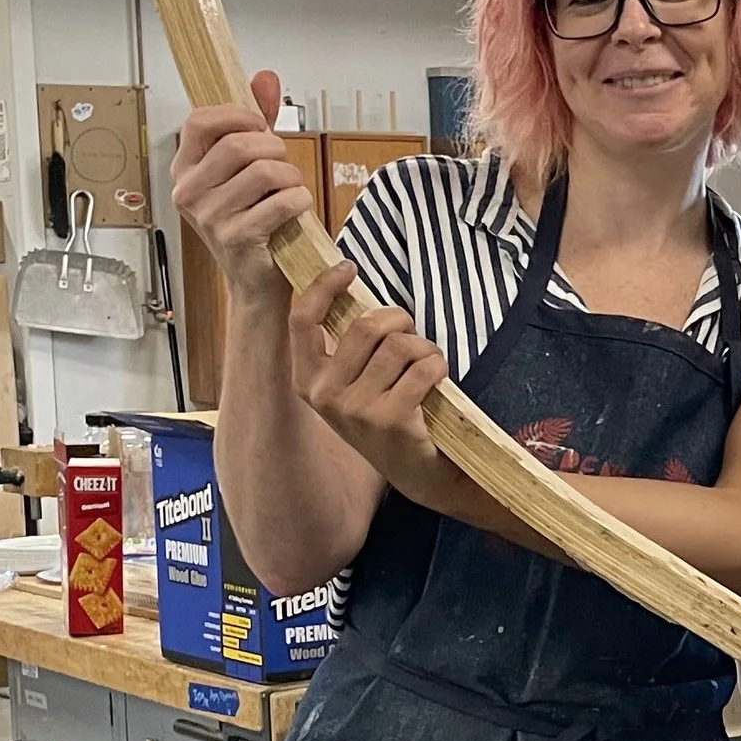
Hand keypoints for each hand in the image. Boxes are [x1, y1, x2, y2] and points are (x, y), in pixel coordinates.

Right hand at [172, 65, 312, 304]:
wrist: (256, 280)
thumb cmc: (253, 219)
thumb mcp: (249, 166)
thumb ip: (255, 121)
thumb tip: (265, 77)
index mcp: (184, 169)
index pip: (198, 121)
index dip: (235, 114)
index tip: (258, 124)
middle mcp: (189, 192)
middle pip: (237, 144)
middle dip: (273, 147)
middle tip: (284, 163)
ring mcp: (209, 217)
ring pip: (263, 171)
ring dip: (290, 175)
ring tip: (291, 188)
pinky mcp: (236, 237)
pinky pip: (280, 201)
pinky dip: (299, 199)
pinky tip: (297, 207)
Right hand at [288, 255, 450, 501]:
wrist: (418, 473)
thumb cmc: (387, 414)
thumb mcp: (354, 383)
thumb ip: (348, 345)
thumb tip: (350, 285)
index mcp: (308, 380)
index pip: (302, 321)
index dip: (323, 286)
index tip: (348, 267)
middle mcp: (325, 396)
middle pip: (365, 325)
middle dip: (398, 320)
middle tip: (411, 336)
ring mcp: (356, 410)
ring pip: (399, 344)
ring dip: (424, 346)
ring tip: (426, 365)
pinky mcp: (391, 419)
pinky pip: (423, 366)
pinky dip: (438, 365)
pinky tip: (437, 381)